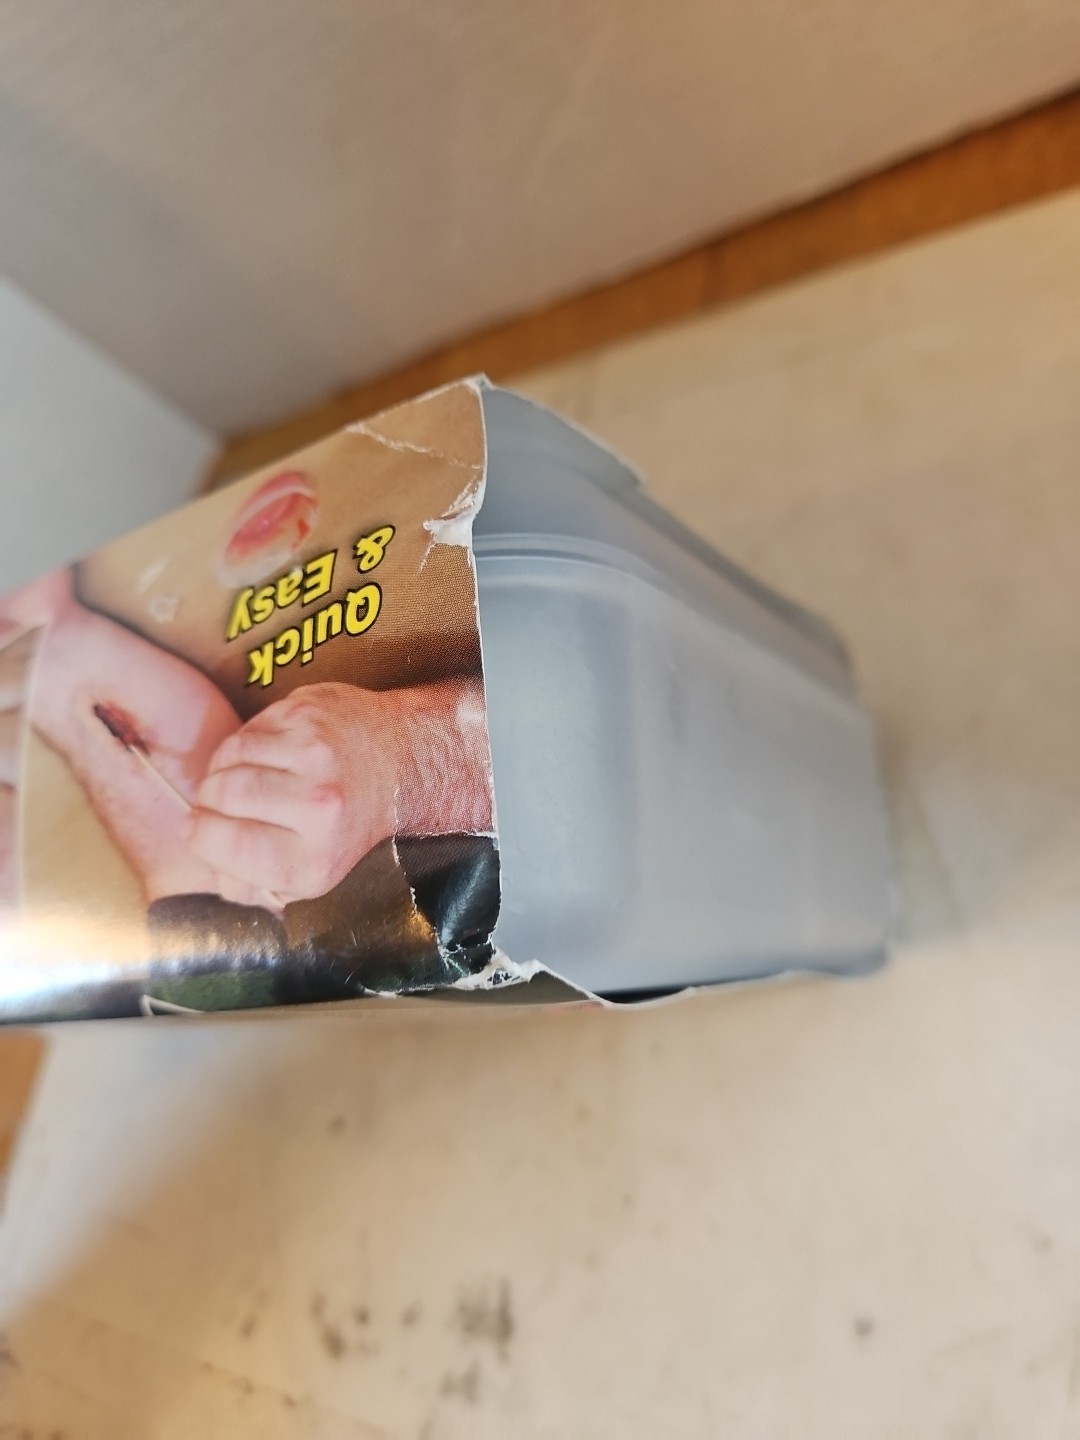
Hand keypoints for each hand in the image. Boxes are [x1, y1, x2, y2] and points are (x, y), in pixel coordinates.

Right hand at [187, 678, 493, 905]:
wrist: (399, 763)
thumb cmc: (346, 823)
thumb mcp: (309, 875)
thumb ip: (254, 885)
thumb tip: (214, 875)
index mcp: (315, 858)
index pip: (228, 845)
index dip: (200, 836)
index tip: (197, 829)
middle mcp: (320, 806)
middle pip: (223, 796)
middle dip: (207, 800)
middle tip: (215, 803)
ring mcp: (316, 754)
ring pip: (230, 757)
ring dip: (221, 768)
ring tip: (237, 778)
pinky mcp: (311, 715)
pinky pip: (248, 730)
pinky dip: (244, 744)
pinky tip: (262, 755)